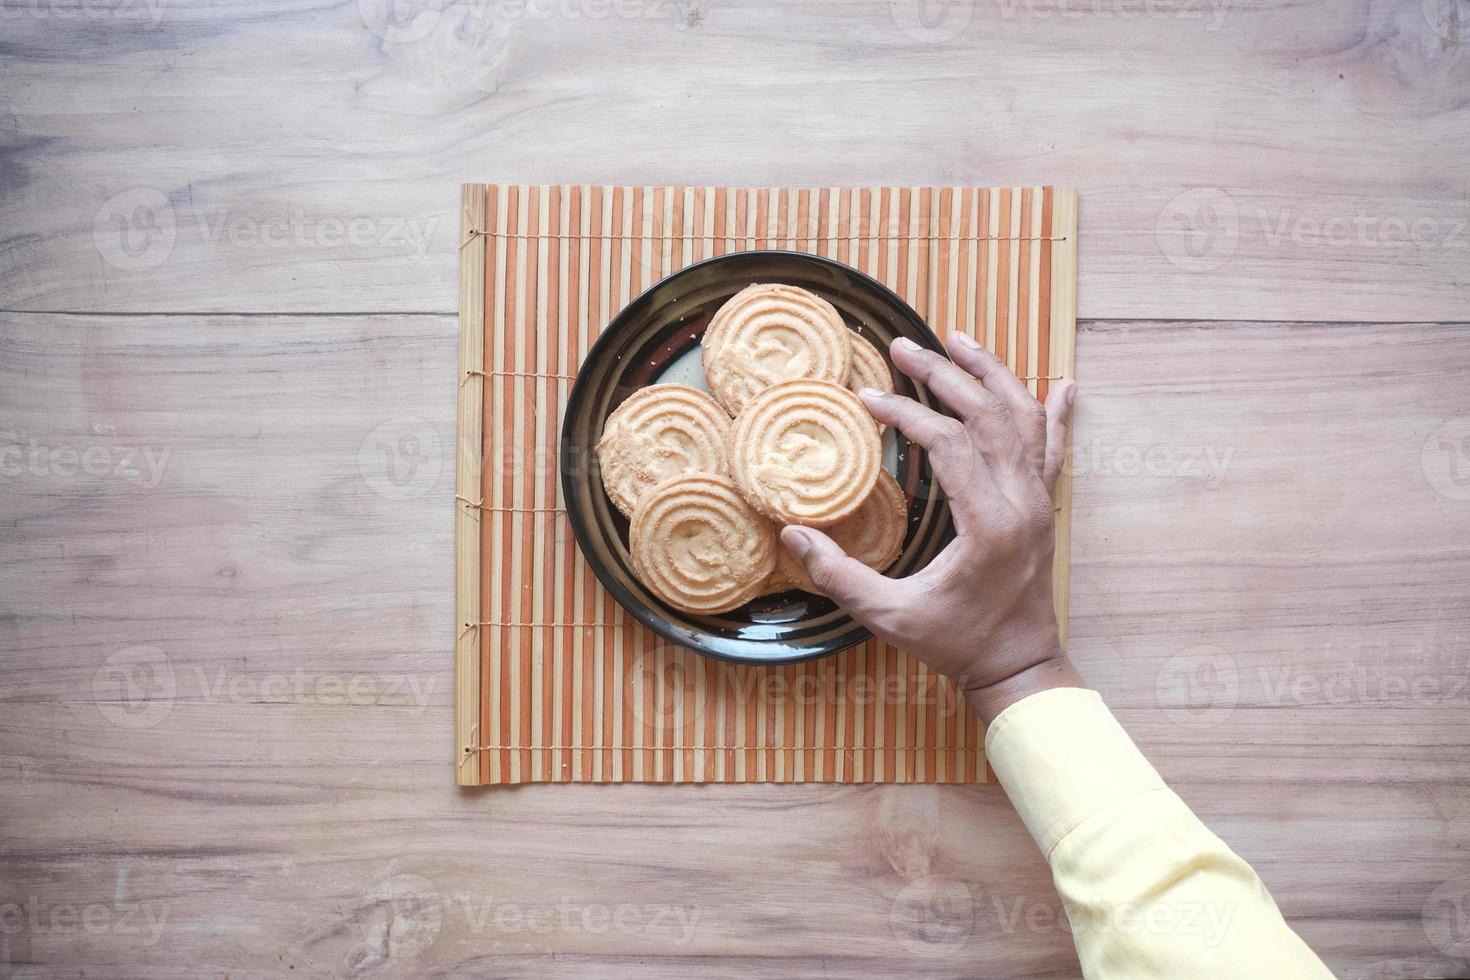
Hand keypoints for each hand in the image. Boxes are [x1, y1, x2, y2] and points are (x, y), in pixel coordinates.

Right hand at [780, 333, 1084, 723]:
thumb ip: (840, 576)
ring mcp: (1039, 502)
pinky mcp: (1044, 508)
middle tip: (903, 346)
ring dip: (992, 375)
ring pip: (1025, 419)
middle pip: (988, 415)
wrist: (1017, 668)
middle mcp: (1022, 502)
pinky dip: (1056, 413)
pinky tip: (1062, 385)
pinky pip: (1054, 448)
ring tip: (960, 341)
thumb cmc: (956, 644)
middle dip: (944, 374)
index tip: (868, 399)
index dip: (905, 414)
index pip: (948, 443)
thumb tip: (793, 535)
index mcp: (989, 523)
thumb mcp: (890, 615)